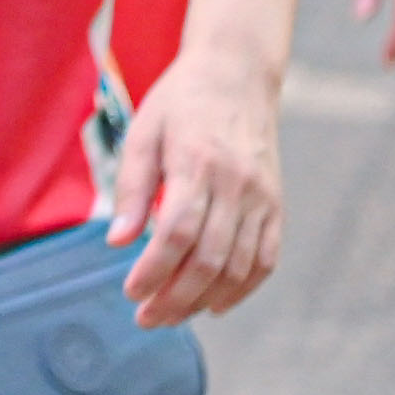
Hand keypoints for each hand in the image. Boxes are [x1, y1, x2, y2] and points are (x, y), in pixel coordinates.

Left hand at [110, 46, 282, 324]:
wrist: (238, 75)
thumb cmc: (180, 103)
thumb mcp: (143, 132)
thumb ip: (132, 188)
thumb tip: (117, 242)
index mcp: (197, 163)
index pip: (177, 233)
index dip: (154, 270)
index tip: (130, 293)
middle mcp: (236, 184)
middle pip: (209, 259)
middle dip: (176, 298)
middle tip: (146, 319)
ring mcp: (262, 197)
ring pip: (239, 266)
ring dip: (205, 300)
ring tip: (172, 316)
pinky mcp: (277, 204)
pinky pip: (266, 258)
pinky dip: (244, 289)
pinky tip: (216, 305)